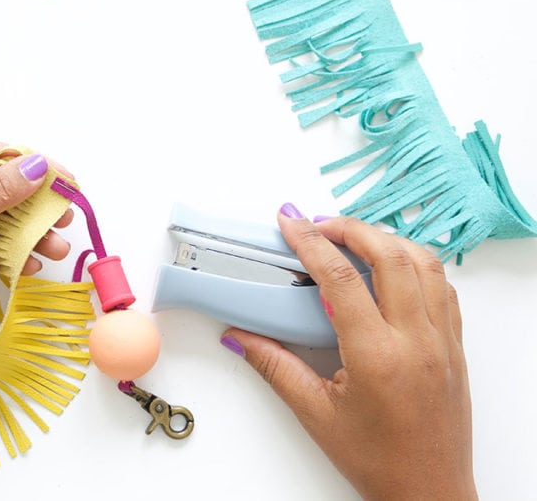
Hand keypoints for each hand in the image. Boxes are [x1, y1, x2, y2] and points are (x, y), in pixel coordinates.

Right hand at [220, 206, 475, 500]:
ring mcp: (443, 340)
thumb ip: (274, 365)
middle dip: (350, 227)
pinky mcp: (455, 345)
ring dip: (386, 239)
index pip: (341, 278)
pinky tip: (391, 266)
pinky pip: (442, 286)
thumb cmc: (377, 460)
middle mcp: (417, 340)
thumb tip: (238, 335)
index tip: (289, 221)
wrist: (429, 492)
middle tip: (317, 222)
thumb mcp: (315, 413)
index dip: (310, 241)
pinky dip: (416, 263)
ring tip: (352, 236)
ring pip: (424, 262)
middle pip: (390, 255)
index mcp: (377, 356)